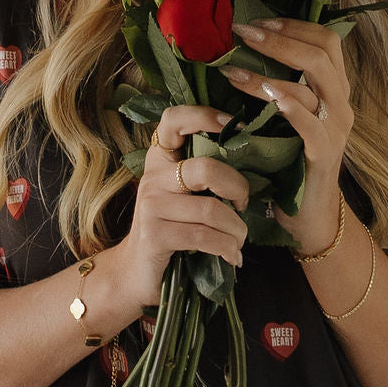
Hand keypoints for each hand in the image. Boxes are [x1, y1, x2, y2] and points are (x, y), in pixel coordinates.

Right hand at [114, 105, 249, 308]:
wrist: (136, 271)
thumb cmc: (170, 227)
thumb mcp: (182, 195)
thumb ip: (203, 175)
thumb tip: (252, 159)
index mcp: (160, 159)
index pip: (173, 119)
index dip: (204, 115)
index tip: (234, 125)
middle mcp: (153, 177)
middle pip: (205, 169)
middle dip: (236, 187)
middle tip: (243, 203)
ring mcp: (151, 206)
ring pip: (210, 210)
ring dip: (236, 229)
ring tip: (239, 239)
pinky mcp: (155, 235)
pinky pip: (204, 237)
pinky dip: (226, 248)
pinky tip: (232, 256)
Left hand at [221, 17, 351, 254]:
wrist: (307, 213)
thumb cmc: (289, 159)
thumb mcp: (287, 115)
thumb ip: (278, 84)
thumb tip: (244, 47)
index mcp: (334, 89)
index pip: (326, 40)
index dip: (294, 25)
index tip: (259, 21)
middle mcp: (341, 104)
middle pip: (321, 54)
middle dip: (279, 39)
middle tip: (243, 33)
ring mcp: (337, 128)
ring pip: (315, 83)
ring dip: (270, 71)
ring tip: (233, 69)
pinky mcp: (325, 154)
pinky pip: (312, 123)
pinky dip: (290, 104)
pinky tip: (267, 95)